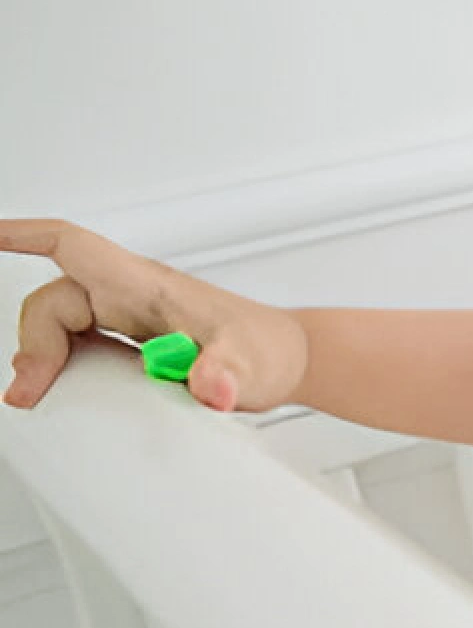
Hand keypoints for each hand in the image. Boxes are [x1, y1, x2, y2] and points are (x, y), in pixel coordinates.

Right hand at [3, 219, 308, 413]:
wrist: (290, 361)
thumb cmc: (269, 352)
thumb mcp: (248, 367)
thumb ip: (225, 375)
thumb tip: (210, 389)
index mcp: (147, 286)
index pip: (73, 246)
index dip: (22, 235)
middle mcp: (132, 295)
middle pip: (55, 299)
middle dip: (33, 341)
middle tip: (29, 390)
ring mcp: (129, 315)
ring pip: (62, 320)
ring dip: (42, 352)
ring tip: (35, 392)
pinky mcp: (132, 337)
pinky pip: (79, 338)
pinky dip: (60, 358)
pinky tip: (56, 382)